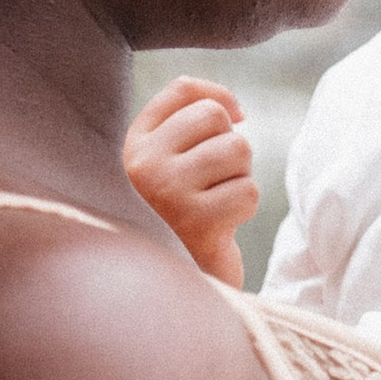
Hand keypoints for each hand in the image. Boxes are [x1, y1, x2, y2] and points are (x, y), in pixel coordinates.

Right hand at [125, 78, 257, 286]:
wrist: (173, 290)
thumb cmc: (179, 222)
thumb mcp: (169, 168)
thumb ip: (187, 125)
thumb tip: (234, 109)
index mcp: (132, 146)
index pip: (182, 89)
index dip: (219, 98)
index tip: (233, 120)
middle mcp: (141, 164)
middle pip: (215, 117)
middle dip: (231, 147)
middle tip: (216, 183)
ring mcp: (166, 191)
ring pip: (237, 150)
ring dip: (240, 178)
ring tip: (217, 204)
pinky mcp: (196, 220)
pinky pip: (248, 190)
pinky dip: (245, 208)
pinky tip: (221, 227)